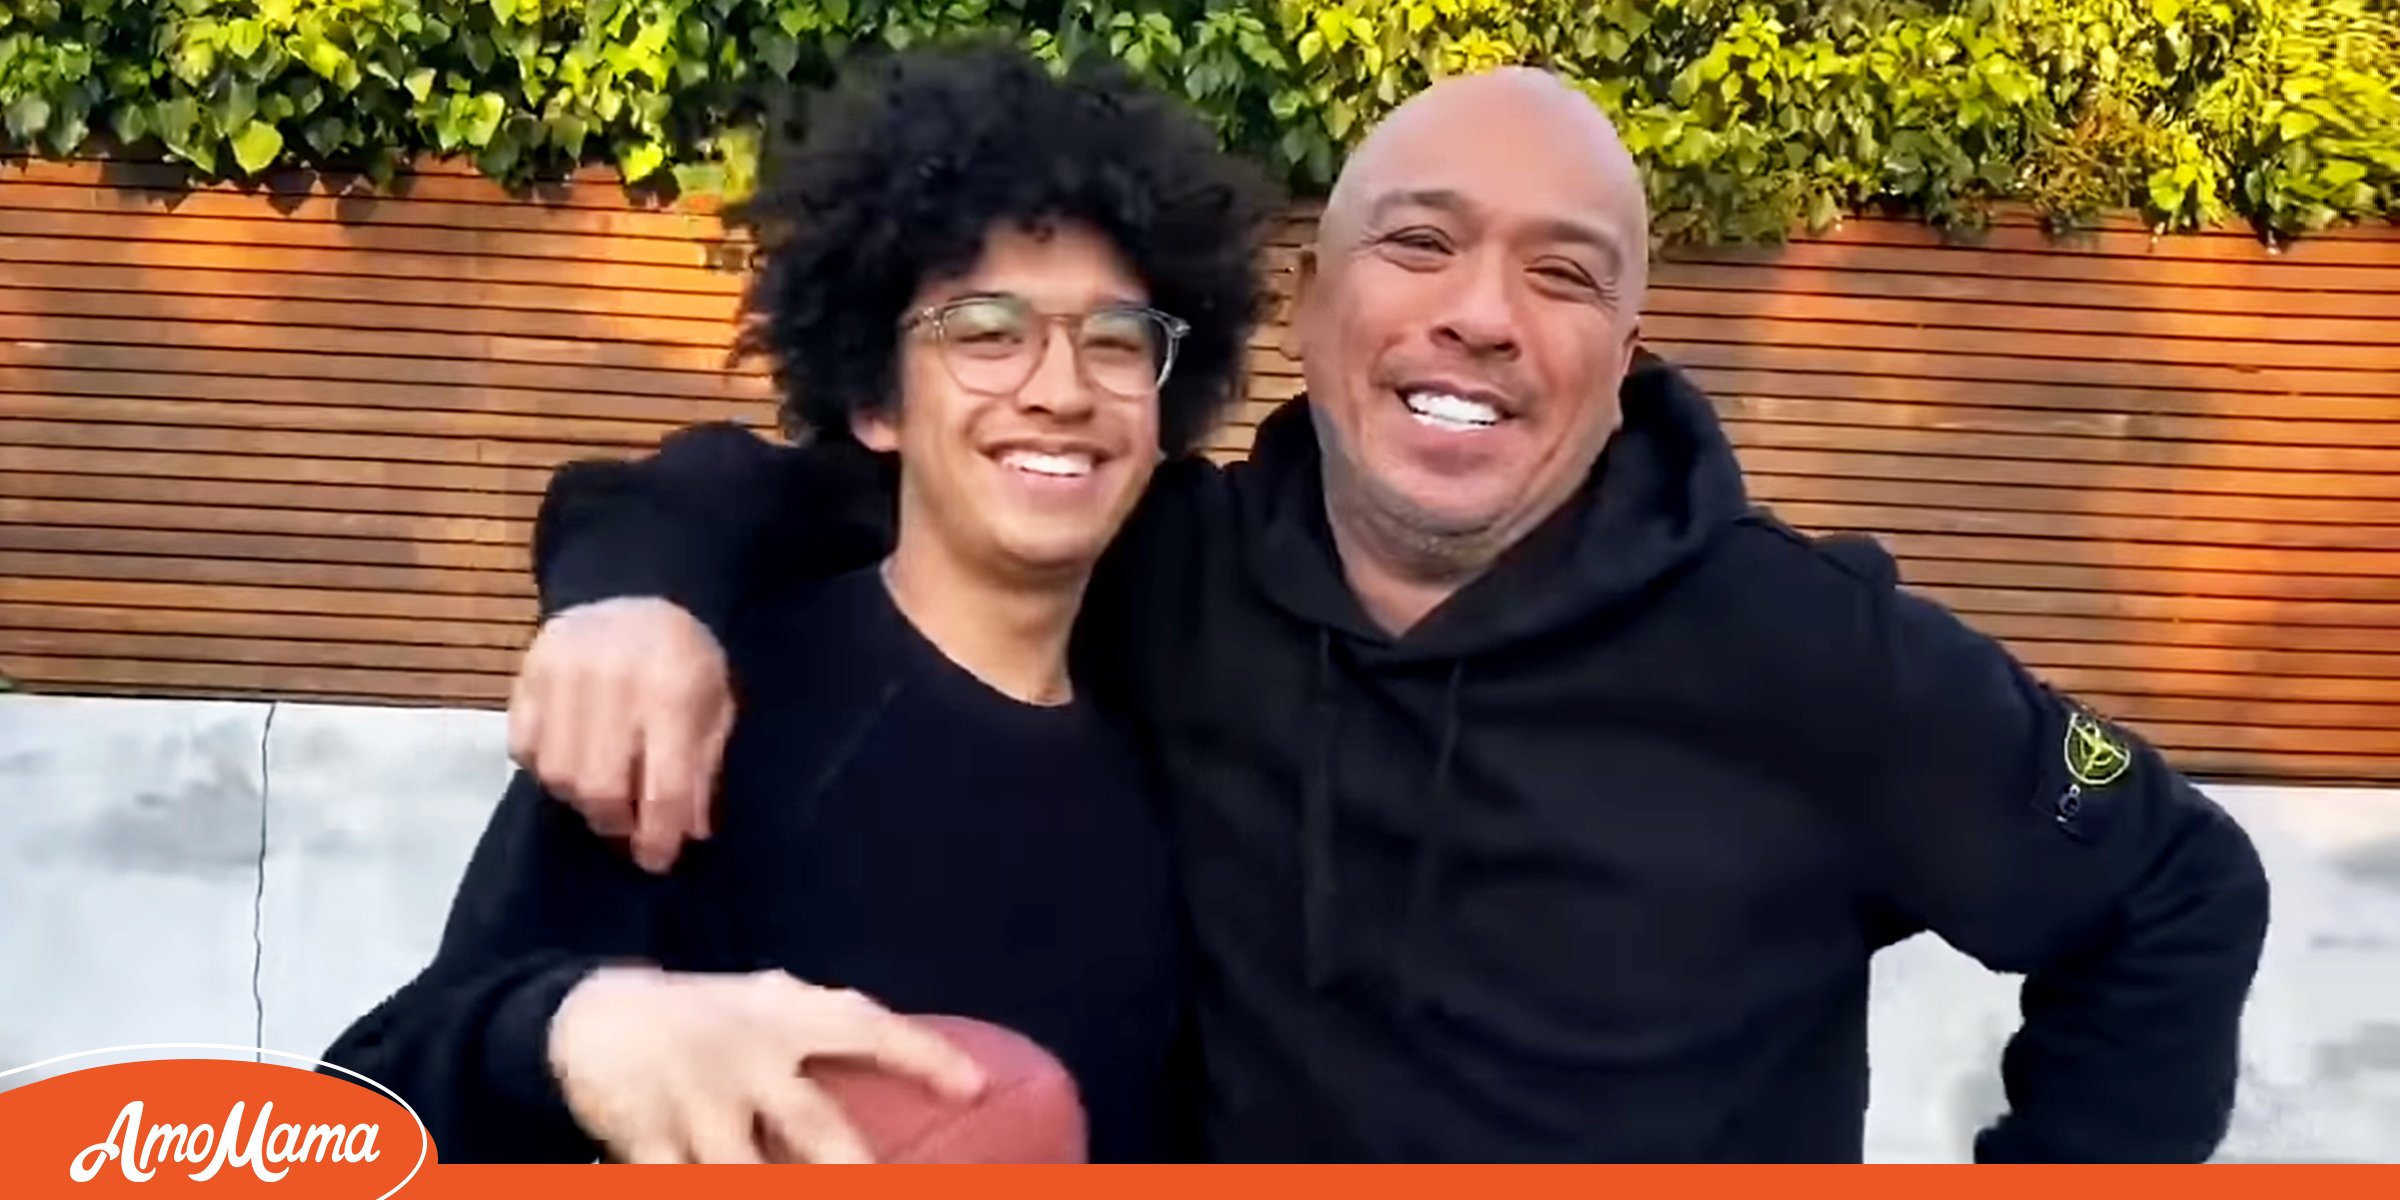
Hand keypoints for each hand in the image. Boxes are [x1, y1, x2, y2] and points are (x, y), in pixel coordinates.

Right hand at [508, 597, 731, 872]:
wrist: (632, 587)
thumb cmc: (684, 658)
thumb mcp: (715, 706)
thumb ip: (703, 767)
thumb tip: (689, 832)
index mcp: (672, 690)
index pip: (662, 785)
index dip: (659, 835)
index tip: (657, 860)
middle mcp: (612, 682)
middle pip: (599, 786)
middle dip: (615, 822)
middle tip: (628, 828)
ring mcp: (561, 674)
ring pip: (555, 773)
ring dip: (579, 799)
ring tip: (603, 794)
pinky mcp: (525, 673)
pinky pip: (522, 746)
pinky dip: (544, 768)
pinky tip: (572, 761)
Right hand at [547, 967, 987, 1163]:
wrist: (594, 1011)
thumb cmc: (706, 1016)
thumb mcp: (768, 1004)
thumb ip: (826, 1028)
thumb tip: (918, 1059)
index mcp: (786, 1017)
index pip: (866, 1028)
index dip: (923, 1054)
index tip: (973, 1085)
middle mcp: (748, 1056)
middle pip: (814, 1125)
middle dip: (850, 1170)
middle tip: (884, 1187)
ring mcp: (697, 1100)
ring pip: (743, 1171)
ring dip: (766, 1185)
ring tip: (803, 1194)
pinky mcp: (648, 1135)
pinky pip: (677, 1183)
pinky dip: (693, 1187)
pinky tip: (705, 1188)